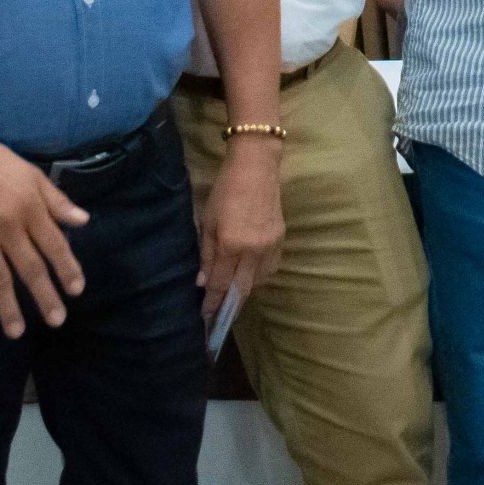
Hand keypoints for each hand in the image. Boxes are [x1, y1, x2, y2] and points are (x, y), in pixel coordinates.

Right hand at [0, 124, 89, 337]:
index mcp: (30, 208)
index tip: (77, 290)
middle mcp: (7, 226)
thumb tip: (83, 221)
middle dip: (44, 296)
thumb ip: (57, 201)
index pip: (54, 244)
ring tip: (17, 332)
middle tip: (57, 320)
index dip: (67, 268)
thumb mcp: (34, 175)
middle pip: (29, 267)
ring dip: (8, 307)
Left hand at [197, 139, 284, 306]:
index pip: (220, 283)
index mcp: (231, 244)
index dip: (212, 302)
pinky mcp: (281, 240)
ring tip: (231, 295)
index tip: (205, 315)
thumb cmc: (225, 190)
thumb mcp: (208, 221)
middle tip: (219, 317)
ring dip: (244, 291)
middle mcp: (253, 250)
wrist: (256, 167)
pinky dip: (258, 277)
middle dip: (229, 306)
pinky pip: (270, 269)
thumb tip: (203, 282)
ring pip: (258, 282)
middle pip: (241, 290)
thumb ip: (206, 254)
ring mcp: (270, 246)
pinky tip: (249, 275)